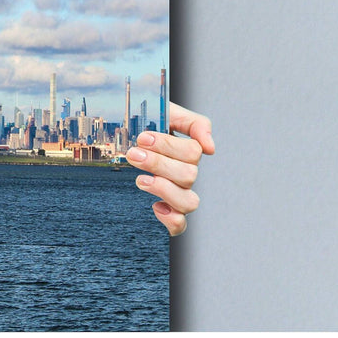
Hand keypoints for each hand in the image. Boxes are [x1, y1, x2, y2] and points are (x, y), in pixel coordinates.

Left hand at [127, 102, 213, 235]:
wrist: (127, 133)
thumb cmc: (149, 125)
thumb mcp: (169, 112)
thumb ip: (194, 123)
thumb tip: (210, 148)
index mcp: (189, 151)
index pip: (192, 153)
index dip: (168, 146)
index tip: (143, 138)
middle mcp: (187, 174)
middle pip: (188, 176)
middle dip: (158, 164)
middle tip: (134, 154)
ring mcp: (179, 193)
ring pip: (189, 202)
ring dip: (164, 190)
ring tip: (140, 180)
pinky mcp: (168, 210)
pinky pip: (180, 225)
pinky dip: (171, 220)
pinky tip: (155, 206)